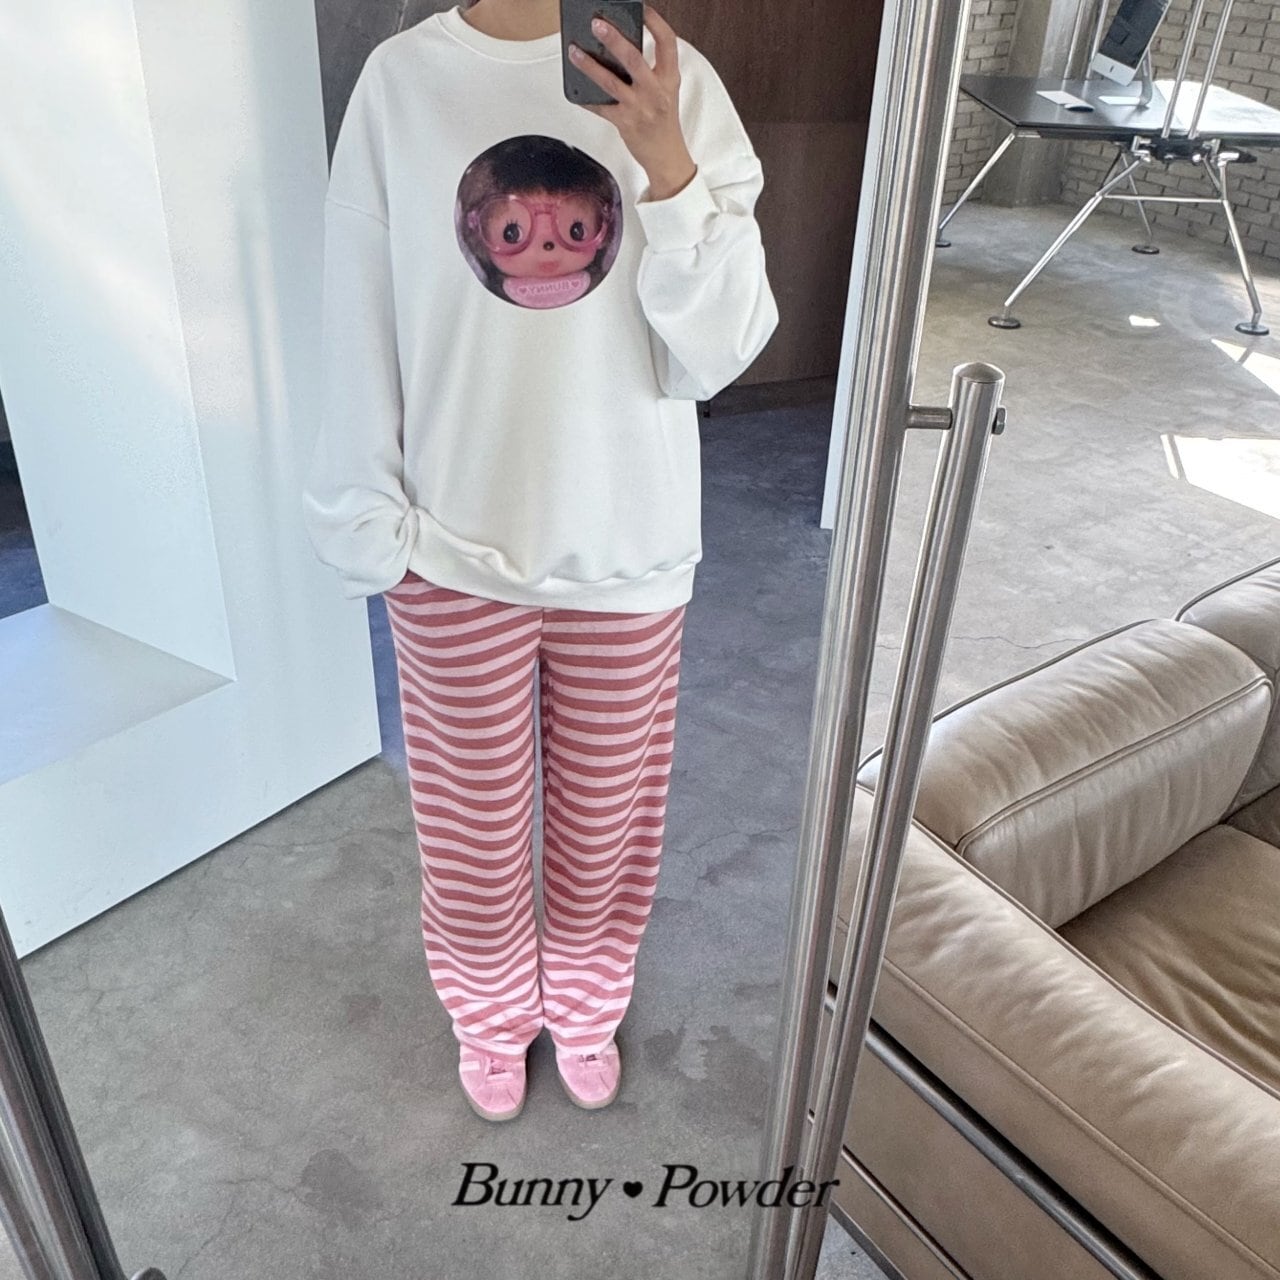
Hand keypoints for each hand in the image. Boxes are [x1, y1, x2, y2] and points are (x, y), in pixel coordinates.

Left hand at [568, 4, 697, 200]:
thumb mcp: (666, 91)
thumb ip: (651, 70)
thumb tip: (620, 48)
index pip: (667, 42)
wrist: (667, 157)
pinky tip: (575, 89)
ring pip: (610, 81)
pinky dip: (586, 98)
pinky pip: (600, 107)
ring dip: (589, 65)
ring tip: (574, 51)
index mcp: (669, 78)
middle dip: (613, 38)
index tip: (641, 8)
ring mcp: (639, 108)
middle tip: (597, 24)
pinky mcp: (625, 123)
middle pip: (634, 58)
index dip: (655, 21)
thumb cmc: (664, 123)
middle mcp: (655, 91)